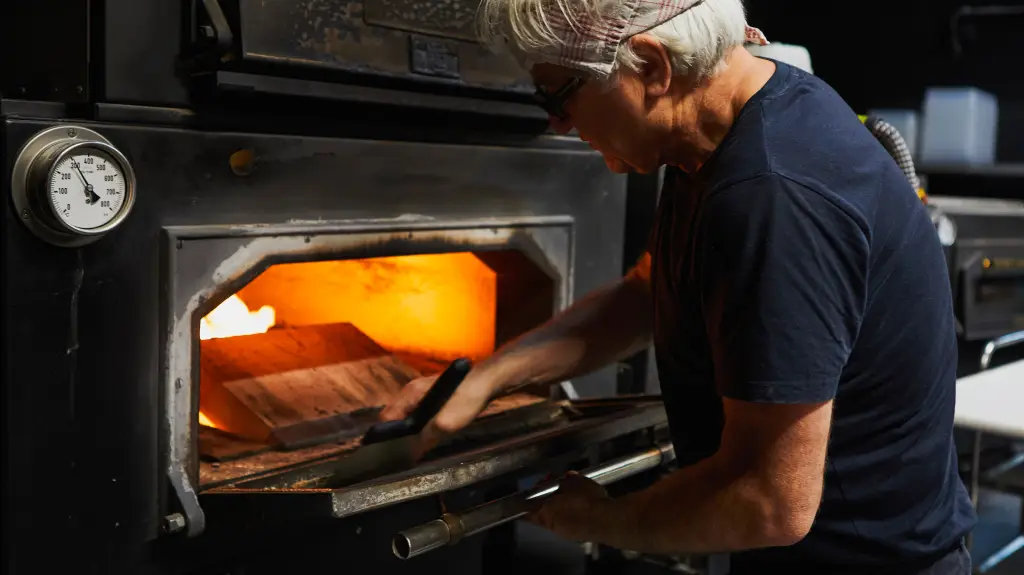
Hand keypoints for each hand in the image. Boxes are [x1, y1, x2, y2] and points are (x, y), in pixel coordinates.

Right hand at [379, 367, 499, 454]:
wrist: (489, 382)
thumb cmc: (468, 398)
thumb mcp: (447, 423)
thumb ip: (427, 437)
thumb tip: (412, 453)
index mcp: (410, 394)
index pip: (386, 418)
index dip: (384, 436)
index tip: (386, 453)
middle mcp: (411, 392)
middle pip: (395, 418)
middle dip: (397, 436)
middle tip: (401, 455)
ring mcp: (422, 394)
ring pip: (408, 418)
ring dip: (410, 433)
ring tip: (412, 450)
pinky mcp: (433, 398)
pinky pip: (419, 416)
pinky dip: (420, 428)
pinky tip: (427, 438)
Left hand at [527, 472, 611, 541]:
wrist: (609, 521)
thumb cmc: (586, 500)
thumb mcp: (574, 481)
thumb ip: (566, 480)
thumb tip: (566, 479)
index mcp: (544, 513)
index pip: (526, 509)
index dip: (529, 498)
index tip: (534, 489)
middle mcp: (552, 526)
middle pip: (544, 512)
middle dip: (550, 499)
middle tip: (559, 486)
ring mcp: (566, 534)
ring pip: (559, 518)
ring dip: (563, 507)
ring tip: (575, 494)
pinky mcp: (580, 536)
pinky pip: (572, 523)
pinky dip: (575, 514)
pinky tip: (586, 504)